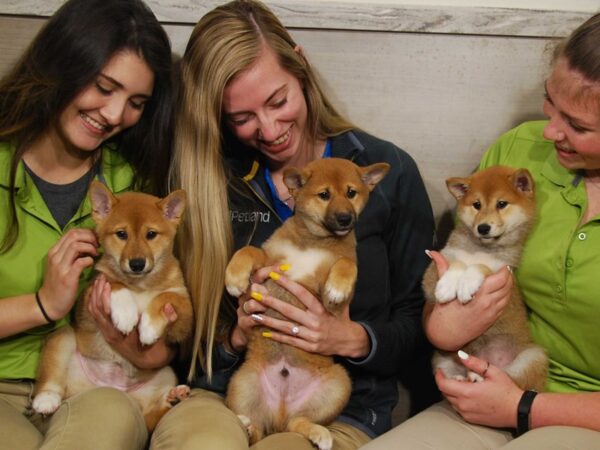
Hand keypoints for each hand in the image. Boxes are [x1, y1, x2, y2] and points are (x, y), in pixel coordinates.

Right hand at [40, 229, 98, 319]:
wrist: (48, 303)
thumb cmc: (58, 283)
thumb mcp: (62, 264)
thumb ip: (72, 253)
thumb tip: (88, 242)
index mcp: (54, 251)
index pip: (71, 232)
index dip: (87, 232)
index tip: (95, 239)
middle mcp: (55, 256)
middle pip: (74, 235)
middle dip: (90, 237)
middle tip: (98, 245)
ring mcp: (60, 266)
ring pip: (76, 245)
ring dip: (90, 247)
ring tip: (95, 254)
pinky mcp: (67, 277)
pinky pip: (81, 262)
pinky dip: (89, 260)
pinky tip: (92, 263)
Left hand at [88, 275, 176, 368]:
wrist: (150, 360)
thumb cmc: (156, 347)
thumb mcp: (164, 337)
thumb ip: (168, 322)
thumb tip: (170, 307)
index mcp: (121, 336)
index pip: (107, 315)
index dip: (105, 299)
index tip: (108, 284)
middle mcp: (110, 334)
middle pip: (96, 311)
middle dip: (97, 293)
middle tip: (102, 276)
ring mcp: (107, 333)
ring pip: (93, 313)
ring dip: (94, 296)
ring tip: (99, 280)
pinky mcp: (107, 331)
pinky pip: (95, 315)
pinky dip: (94, 302)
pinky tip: (99, 291)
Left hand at [238, 267, 368, 357]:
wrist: (349, 341)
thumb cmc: (340, 318)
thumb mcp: (336, 303)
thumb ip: (327, 291)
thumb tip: (323, 273)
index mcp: (321, 308)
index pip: (301, 293)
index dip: (287, 284)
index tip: (274, 275)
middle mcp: (315, 321)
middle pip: (289, 311)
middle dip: (271, 302)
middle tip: (256, 295)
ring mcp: (312, 335)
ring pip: (286, 327)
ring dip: (269, 322)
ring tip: (254, 315)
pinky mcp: (310, 347)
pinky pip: (291, 341)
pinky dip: (278, 337)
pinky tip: (265, 332)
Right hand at [425, 251, 512, 349]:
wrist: (446, 335)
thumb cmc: (444, 313)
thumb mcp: (444, 290)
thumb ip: (442, 268)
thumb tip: (432, 252)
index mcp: (479, 296)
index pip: (500, 279)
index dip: (504, 270)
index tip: (500, 263)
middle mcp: (489, 304)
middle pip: (508, 286)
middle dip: (507, 276)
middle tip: (502, 268)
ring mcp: (492, 313)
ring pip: (508, 295)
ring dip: (507, 286)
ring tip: (501, 278)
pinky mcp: (492, 319)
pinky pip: (504, 304)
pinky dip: (504, 295)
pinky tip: (498, 291)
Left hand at [436, 351, 521, 427]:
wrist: (518, 411)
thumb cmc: (506, 391)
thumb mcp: (492, 372)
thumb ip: (474, 363)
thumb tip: (460, 355)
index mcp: (467, 392)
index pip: (443, 385)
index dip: (438, 376)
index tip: (439, 370)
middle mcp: (464, 405)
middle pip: (445, 393)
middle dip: (446, 383)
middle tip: (457, 376)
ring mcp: (467, 414)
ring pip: (451, 401)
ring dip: (453, 392)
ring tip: (466, 385)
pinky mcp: (471, 420)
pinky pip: (458, 409)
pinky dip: (459, 401)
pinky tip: (470, 396)